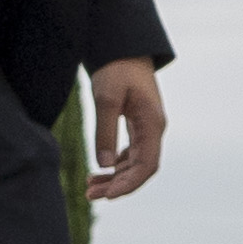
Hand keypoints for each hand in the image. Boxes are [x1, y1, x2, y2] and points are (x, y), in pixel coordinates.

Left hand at [84, 56, 167, 200]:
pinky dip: (114, 165)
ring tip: (89, 188)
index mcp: (153, 124)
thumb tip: (103, 165)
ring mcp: (146, 129)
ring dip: (115, 178)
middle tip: (90, 195)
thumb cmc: (117, 69)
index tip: (109, 195)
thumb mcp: (107, 98)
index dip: (130, 184)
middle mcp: (153, 129)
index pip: (147, 165)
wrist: (123, 48)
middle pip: (141, 169)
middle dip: (118, 185)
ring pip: (134, 163)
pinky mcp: (137, 126)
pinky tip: (98, 171)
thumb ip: (105, 131)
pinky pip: (130, 154)